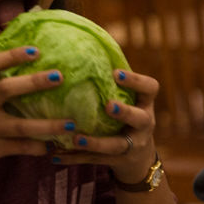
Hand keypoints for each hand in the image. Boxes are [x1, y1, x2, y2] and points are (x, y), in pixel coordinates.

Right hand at [0, 46, 75, 187]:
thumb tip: (17, 75)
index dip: (12, 56)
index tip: (35, 50)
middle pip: (6, 89)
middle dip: (34, 82)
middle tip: (60, 76)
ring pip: (20, 125)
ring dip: (47, 124)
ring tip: (71, 123)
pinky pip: (18, 148)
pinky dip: (36, 148)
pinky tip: (51, 147)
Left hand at [48, 68, 159, 183]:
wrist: (137, 157)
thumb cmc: (124, 114)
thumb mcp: (126, 98)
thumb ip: (109, 80)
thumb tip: (77, 41)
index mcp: (145, 103)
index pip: (150, 88)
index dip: (135, 81)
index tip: (115, 73)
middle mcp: (143, 124)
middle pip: (140, 118)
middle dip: (125, 112)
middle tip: (108, 106)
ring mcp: (133, 145)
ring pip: (116, 146)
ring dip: (96, 142)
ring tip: (76, 138)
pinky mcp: (117, 162)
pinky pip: (94, 161)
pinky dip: (73, 158)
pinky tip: (54, 156)